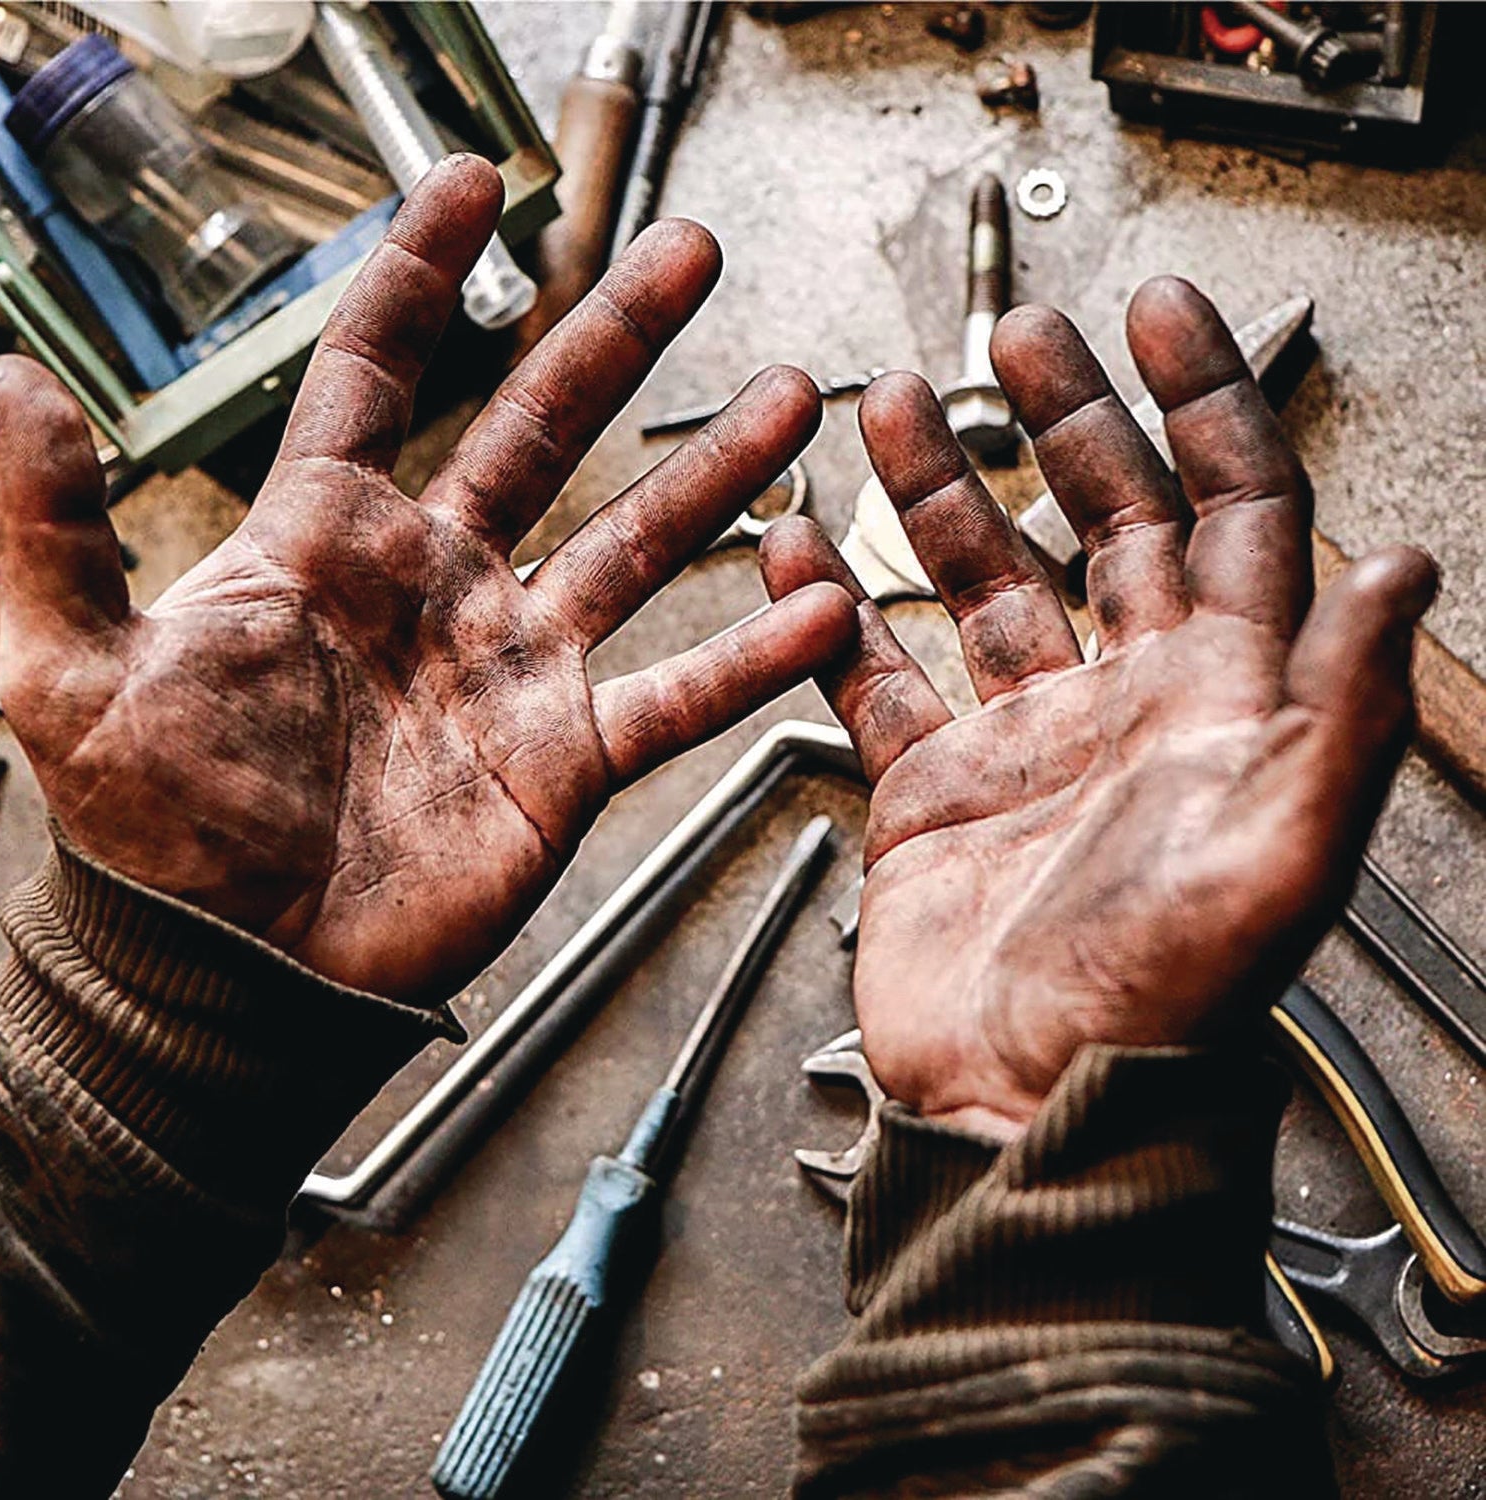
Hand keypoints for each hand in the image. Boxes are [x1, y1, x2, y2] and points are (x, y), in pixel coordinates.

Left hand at [0, 156, 854, 1002]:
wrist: (239, 967)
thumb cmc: (155, 829)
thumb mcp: (69, 673)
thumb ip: (47, 531)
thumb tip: (3, 380)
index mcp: (327, 542)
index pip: (380, 373)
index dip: (423, 273)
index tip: (475, 182)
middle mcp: (437, 586)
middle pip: (543, 431)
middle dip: (615, 336)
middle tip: (690, 256)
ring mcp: (512, 668)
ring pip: (633, 547)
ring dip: (713, 475)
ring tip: (791, 401)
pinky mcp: (563, 758)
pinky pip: (672, 697)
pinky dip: (744, 660)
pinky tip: (816, 611)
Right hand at [761, 278, 1435, 1137]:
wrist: (1024, 1105)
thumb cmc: (1157, 1000)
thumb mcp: (1280, 853)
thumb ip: (1342, 708)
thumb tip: (1405, 572)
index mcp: (1219, 702)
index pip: (1230, 513)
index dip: (1203, 402)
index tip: (1158, 315)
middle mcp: (1125, 703)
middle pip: (1100, 520)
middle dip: (1063, 417)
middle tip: (1017, 336)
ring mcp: (1022, 739)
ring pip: (979, 578)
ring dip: (936, 489)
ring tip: (888, 406)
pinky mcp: (931, 786)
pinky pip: (877, 674)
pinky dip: (835, 612)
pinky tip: (801, 554)